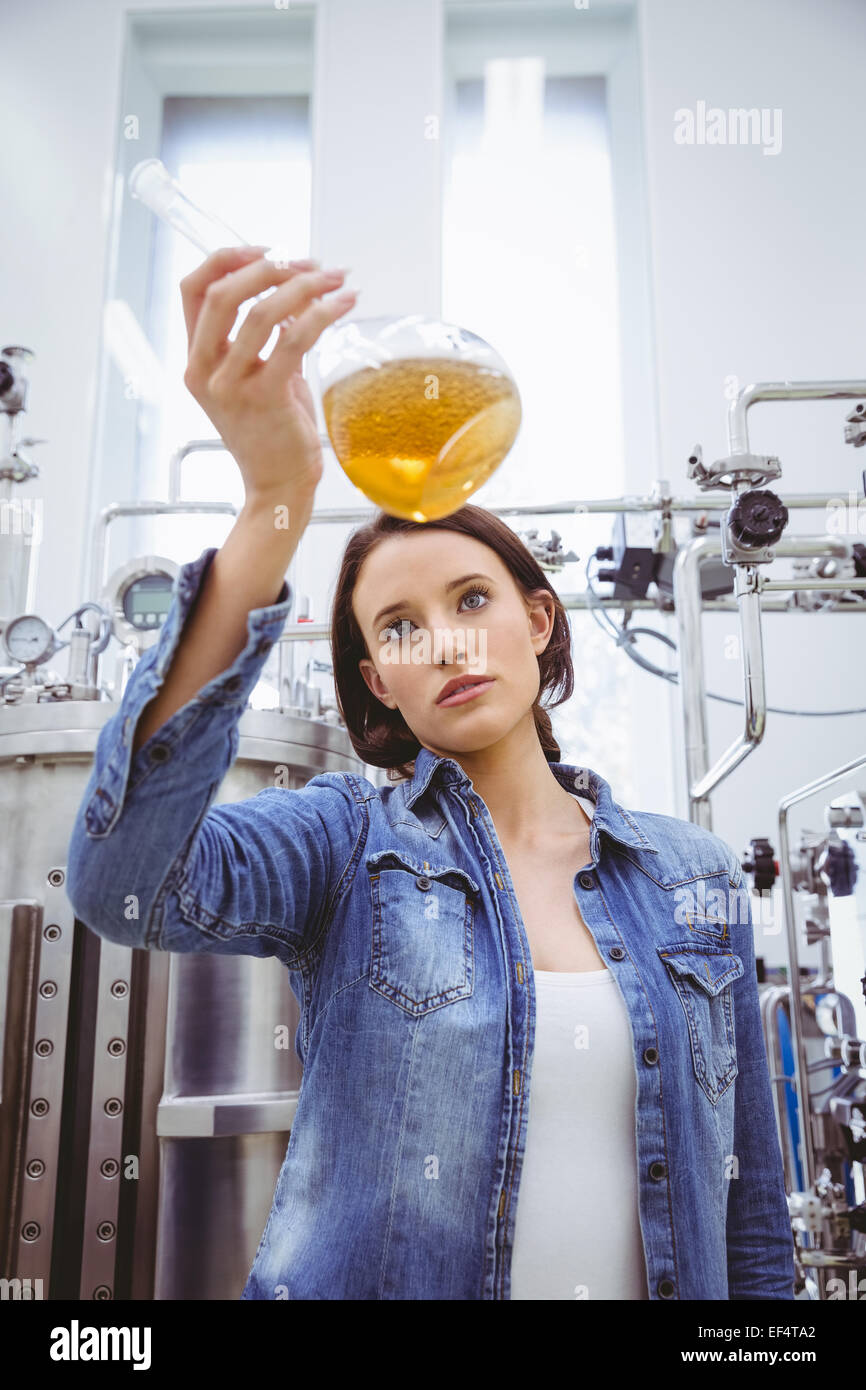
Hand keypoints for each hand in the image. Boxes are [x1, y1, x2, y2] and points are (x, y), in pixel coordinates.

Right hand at [179, 246, 356, 501]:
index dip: (227, 259)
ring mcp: (230, 385)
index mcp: (196, 360)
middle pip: (223, 293)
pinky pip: (294, 339)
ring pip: (261, 312)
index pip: (193, 290)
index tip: (267, 251)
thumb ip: (266, 336)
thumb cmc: (273, 431)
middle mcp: (204, 370)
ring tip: (336, 280)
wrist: (279, 486)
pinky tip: (344, 303)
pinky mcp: (265, 397)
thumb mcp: (258, 376)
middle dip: (270, 268)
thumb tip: (295, 290)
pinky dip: (323, 313)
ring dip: (304, 286)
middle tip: (310, 265)